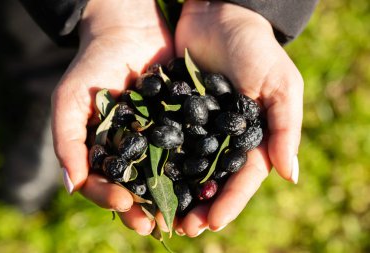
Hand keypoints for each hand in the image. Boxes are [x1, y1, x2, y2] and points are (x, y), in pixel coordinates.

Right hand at [51, 0, 172, 234]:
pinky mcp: (182, 126)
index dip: (111, 196)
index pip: (104, 183)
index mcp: (104, 151)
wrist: (128, 30)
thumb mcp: (70, 99)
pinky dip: (195, 168)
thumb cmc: (93, 64)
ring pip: (165, 176)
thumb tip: (73, 187)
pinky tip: (203, 182)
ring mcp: (159, 140)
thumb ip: (67, 141)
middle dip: (144, 208)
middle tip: (154, 225)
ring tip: (181, 216)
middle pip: (137, 187)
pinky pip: (189, 150)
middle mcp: (133, 151)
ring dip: (172, 197)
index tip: (124, 202)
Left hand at [174, 0, 302, 235]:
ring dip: (174, 192)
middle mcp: (223, 138)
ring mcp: (197, 128)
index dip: (229, 202)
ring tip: (160, 214)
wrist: (218, 14)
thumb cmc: (255, 47)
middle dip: (198, 206)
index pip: (242, 178)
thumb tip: (290, 176)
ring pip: (185, 168)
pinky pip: (164, 142)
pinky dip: (155, 162)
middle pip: (211, 180)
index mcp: (251, 137)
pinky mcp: (173, 113)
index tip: (213, 223)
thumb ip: (286, 127)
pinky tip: (143, 178)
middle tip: (182, 228)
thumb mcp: (279, 83)